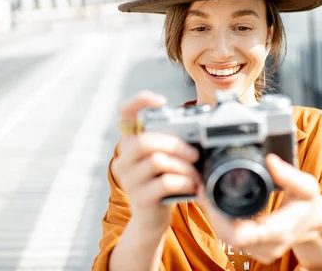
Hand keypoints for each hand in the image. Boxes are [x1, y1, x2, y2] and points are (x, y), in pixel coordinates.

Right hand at [112, 91, 200, 237]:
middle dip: (175, 144)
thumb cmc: (163, 183)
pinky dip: (184, 182)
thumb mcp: (165, 159)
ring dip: (183, 166)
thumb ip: (171, 143)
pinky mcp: (139, 198)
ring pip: (156, 161)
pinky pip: (164, 183)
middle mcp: (123, 159)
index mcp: (129, 143)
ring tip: (195, 173)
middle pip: (145, 141)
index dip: (140, 101)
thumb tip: (198, 130)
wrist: (152, 219)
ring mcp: (129, 180)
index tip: (162, 101)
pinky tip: (192, 186)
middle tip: (194, 154)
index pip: (125, 113)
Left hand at [197, 154, 321, 268]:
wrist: (316, 227)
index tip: (210, 192)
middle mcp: (266, 246)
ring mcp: (259, 251)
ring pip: (225, 237)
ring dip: (214, 215)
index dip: (218, 215)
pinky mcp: (253, 249)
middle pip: (226, 235)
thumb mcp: (307, 187)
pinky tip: (217, 202)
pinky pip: (230, 236)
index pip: (239, 234)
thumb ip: (289, 175)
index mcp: (278, 232)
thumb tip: (270, 160)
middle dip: (211, 212)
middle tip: (204, 187)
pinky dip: (221, 220)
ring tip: (208, 191)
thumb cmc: (310, 207)